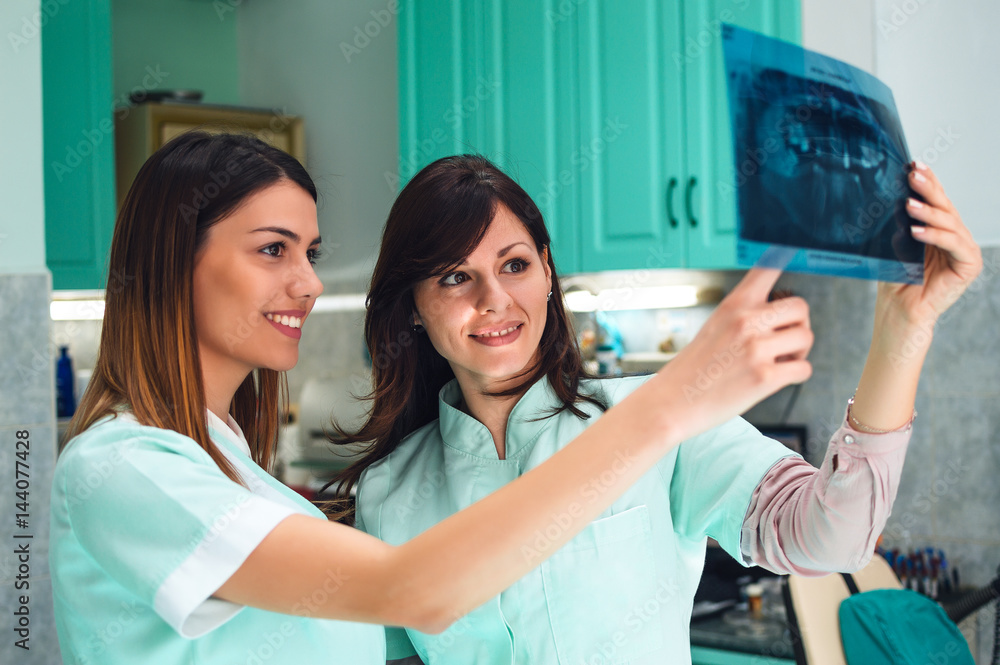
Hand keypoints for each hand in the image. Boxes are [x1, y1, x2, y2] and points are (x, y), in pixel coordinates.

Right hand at [658, 268, 812, 439]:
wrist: (673, 402)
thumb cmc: (694, 368)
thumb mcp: (715, 326)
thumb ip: (746, 314)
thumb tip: (783, 315)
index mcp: (734, 304)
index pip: (767, 267)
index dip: (787, 253)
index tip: (796, 245)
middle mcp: (747, 321)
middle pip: (801, 307)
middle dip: (799, 326)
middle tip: (783, 342)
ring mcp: (756, 348)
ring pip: (806, 337)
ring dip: (799, 352)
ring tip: (778, 362)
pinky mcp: (764, 377)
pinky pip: (804, 369)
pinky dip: (796, 375)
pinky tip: (777, 378)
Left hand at [880, 162, 981, 325]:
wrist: (899, 310)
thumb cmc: (896, 280)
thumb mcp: (895, 244)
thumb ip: (900, 224)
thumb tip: (897, 199)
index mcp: (939, 229)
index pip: (936, 201)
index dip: (928, 181)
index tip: (913, 164)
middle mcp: (955, 237)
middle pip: (945, 206)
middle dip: (929, 188)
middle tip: (913, 174)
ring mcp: (964, 250)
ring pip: (950, 222)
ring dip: (929, 211)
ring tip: (908, 204)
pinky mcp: (969, 265)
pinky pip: (953, 243)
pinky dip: (934, 235)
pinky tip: (915, 230)